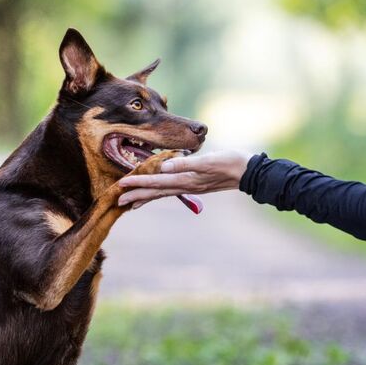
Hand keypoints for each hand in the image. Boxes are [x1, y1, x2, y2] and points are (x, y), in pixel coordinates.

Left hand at [117, 150, 251, 207]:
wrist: (248, 172)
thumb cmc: (230, 163)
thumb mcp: (208, 161)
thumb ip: (186, 163)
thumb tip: (164, 166)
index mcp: (186, 179)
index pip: (157, 181)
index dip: (139, 183)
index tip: (122, 185)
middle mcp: (185, 185)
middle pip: (155, 192)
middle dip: (136, 195)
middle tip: (117, 200)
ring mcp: (189, 186)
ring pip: (161, 193)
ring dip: (145, 197)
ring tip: (129, 203)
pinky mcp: (194, 184)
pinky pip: (170, 191)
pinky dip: (158, 193)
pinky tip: (155, 193)